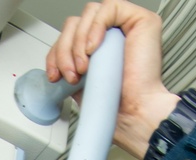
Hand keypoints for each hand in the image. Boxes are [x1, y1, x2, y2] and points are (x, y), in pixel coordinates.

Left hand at [46, 0, 177, 158]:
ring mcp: (128, 25)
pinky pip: (109, 7)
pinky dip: (95, 27)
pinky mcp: (140, 19)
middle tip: (70, 75)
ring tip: (84, 68)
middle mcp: (114, 34)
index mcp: (100, 47)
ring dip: (78, 42)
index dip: (57, 52)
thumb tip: (54, 62)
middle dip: (65, 50)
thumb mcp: (82, 80)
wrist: (133, 113)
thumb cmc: (116, 104)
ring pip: (89, 13)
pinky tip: (94, 49)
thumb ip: (71, 64)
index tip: (54, 75)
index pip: (71, 35)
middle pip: (77, 23)